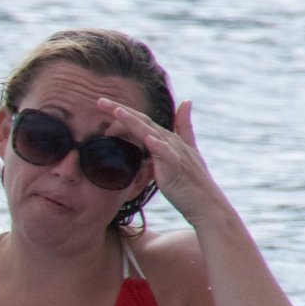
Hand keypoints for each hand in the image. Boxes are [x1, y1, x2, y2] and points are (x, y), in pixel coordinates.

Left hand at [99, 98, 236, 226]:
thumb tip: (183, 105)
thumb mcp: (183, 154)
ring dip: (134, 121)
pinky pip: (166, 154)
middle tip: (98, 101)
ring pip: (152, 132)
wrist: (206, 204)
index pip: (142, 121)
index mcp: (168, 139)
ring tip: (117, 111)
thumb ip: (181, 130)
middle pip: (143, 121)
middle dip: (121, 110)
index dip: (123, 111)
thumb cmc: (191, 183)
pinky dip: (157, 144)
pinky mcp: (177, 167)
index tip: (102, 103)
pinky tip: (146, 137)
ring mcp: (175, 153)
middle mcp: (171, 141)